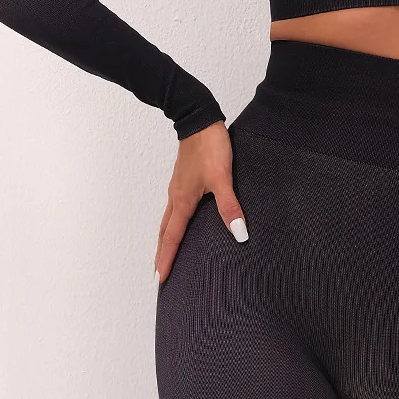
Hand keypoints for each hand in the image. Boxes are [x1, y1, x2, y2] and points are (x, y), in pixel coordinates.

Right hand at [154, 121, 247, 283]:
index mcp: (183, 200)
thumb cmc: (209, 147)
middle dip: (162, 252)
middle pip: (165, 231)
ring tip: (167, 250)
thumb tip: (239, 234)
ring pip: (168, 218)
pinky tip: (183, 218)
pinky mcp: (184, 177)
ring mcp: (178, 186)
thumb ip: (230, 206)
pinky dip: (174, 220)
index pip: (172, 237)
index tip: (160, 278)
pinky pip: (175, 206)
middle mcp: (176, 196)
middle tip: (159, 272)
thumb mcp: (223, 178)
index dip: (167, 258)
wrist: (199, 120)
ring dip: (167, 236)